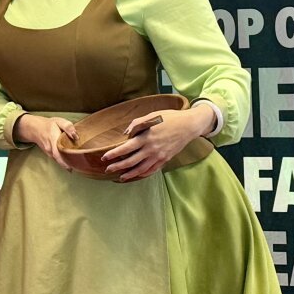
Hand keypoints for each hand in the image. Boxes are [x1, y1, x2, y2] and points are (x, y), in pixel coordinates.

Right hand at [14, 114, 78, 170]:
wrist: (35, 128)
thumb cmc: (48, 125)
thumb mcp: (58, 121)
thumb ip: (68, 127)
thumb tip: (76, 136)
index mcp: (53, 139)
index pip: (58, 153)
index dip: (64, 162)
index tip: (72, 168)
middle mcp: (50, 148)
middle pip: (59, 159)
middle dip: (68, 165)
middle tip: (78, 167)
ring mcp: (49, 152)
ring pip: (58, 160)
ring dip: (66, 163)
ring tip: (76, 165)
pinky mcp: (49, 154)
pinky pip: (57, 159)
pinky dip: (63, 161)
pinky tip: (70, 162)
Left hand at [101, 106, 215, 181]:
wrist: (189, 126)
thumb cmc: (169, 118)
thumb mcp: (152, 115)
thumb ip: (137, 124)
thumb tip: (126, 133)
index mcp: (146, 137)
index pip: (126, 148)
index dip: (114, 154)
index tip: (104, 158)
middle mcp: (151, 149)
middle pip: (131, 161)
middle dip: (117, 166)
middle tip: (108, 169)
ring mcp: (159, 156)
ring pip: (141, 169)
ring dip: (129, 174)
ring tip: (120, 177)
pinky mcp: (165, 159)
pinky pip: (152, 170)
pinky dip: (143, 174)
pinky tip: (137, 175)